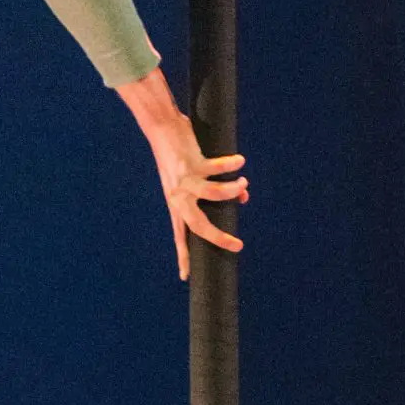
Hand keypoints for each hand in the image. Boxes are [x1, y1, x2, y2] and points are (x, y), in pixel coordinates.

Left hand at [116, 66, 247, 276]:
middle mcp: (178, 195)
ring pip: (214, 194)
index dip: (182, 256)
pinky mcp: (192, 162)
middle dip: (219, 238)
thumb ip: (214, 190)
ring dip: (232, 189)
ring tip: (243, 183)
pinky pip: (217, 168)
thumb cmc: (177, 154)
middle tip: (239, 245)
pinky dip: (231, 165)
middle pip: (198, 225)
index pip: (179, 235)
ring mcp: (184, 180)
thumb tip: (242, 195)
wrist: (161, 128)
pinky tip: (239, 161)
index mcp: (174, 202)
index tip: (185, 277)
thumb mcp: (192, 177)